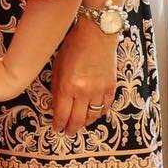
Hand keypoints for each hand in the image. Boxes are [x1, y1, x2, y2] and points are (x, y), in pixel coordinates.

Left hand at [50, 18, 116, 133]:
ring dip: (84, 122)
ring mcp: (100, 91)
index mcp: (68, 86)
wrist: (96, 35)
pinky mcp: (111, 88)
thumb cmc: (72, 47)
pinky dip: (98, 113)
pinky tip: (92, 114)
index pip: (62, 114)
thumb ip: (57, 88)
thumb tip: (56, 105)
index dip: (59, 124)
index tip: (56, 128)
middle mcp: (85, 92)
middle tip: (67, 132)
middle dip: (71, 128)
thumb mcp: (57, 67)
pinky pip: (105, 107)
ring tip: (78, 124)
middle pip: (78, 119)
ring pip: (93, 116)